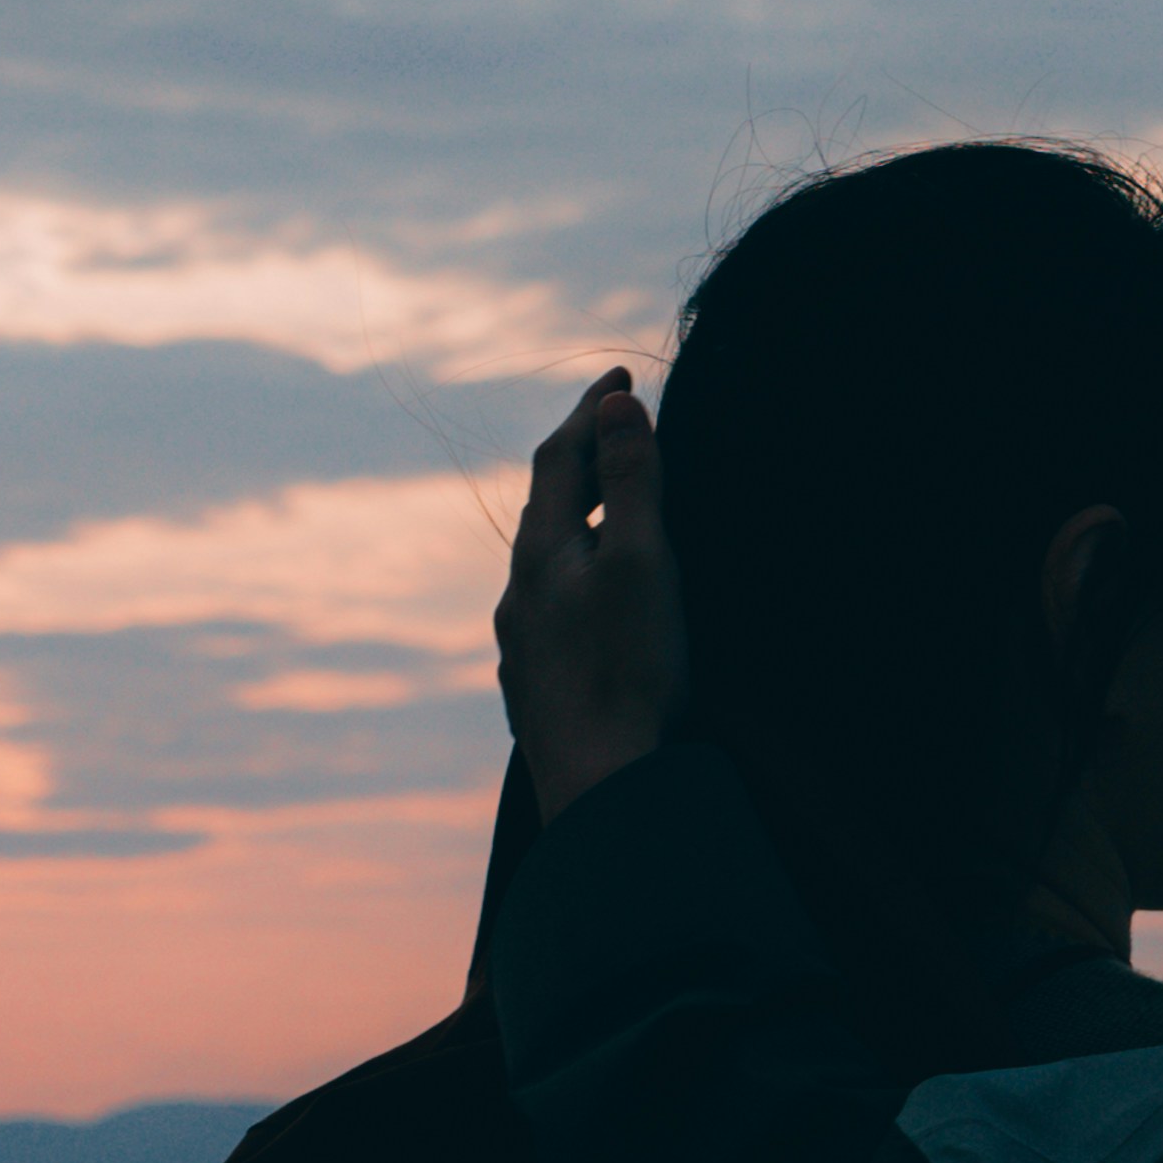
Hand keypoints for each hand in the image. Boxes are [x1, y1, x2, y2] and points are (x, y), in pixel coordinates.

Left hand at [497, 371, 684, 822]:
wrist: (600, 789)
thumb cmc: (629, 671)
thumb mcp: (643, 561)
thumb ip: (631, 480)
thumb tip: (616, 404)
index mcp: (542, 555)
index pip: (560, 458)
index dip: (591, 411)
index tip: (621, 373)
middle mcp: (519, 596)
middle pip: (547, 508)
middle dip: (582, 461)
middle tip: (620, 428)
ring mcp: (523, 646)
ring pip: (546, 565)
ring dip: (578, 524)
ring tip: (612, 512)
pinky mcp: (538, 690)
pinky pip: (551, 612)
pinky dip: (579, 580)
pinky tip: (595, 607)